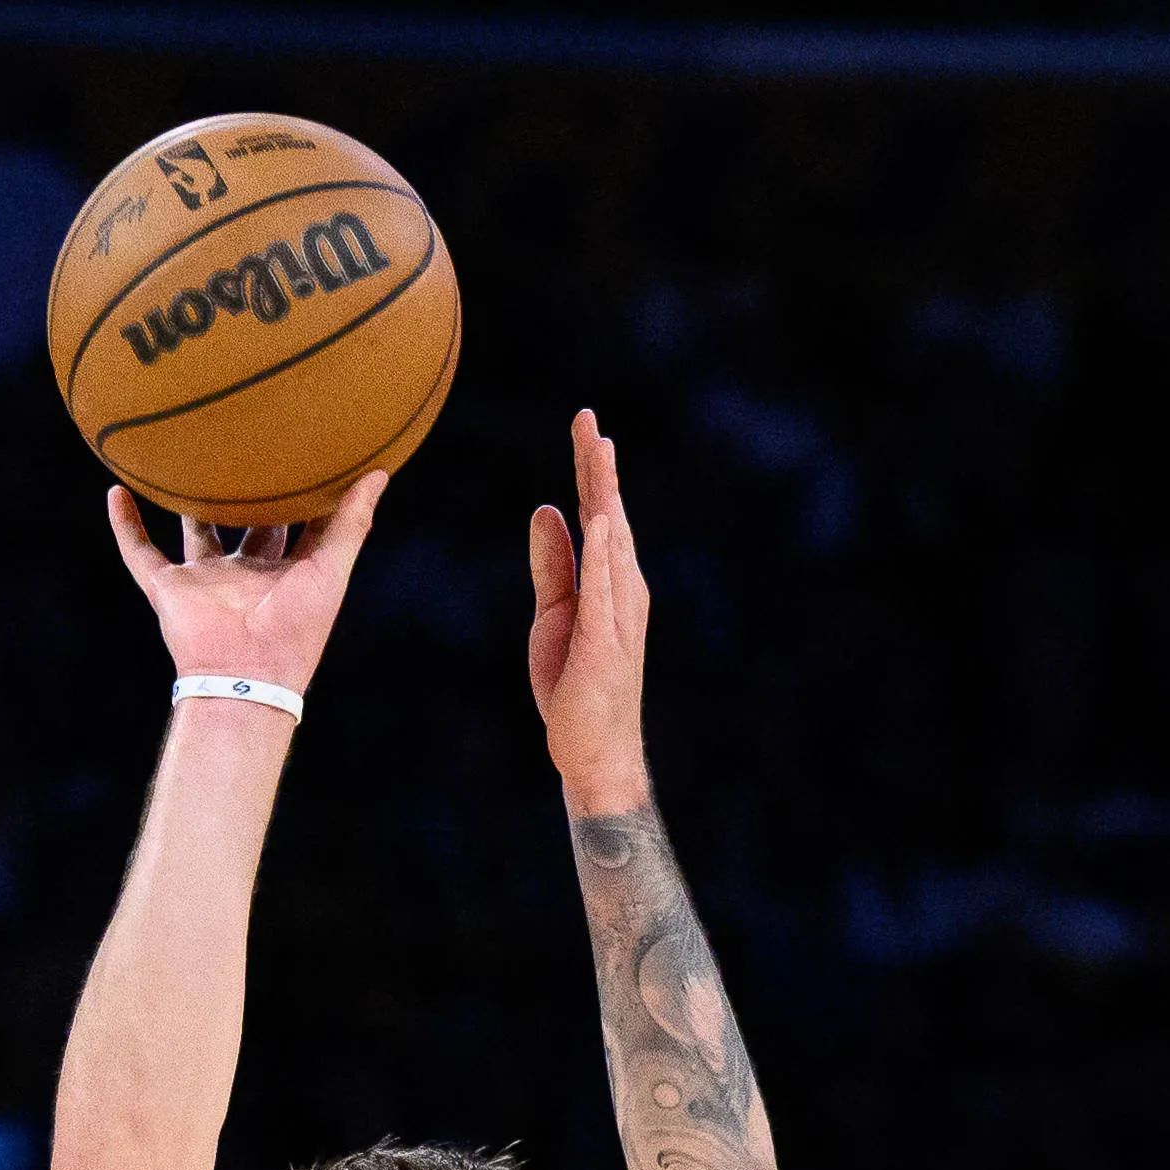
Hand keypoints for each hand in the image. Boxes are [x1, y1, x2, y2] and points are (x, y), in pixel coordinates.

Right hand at [107, 473, 379, 694]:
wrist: (246, 677)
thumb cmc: (296, 630)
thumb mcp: (331, 569)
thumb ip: (352, 523)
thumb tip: (380, 472)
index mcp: (282, 570)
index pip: (293, 521)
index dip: (299, 491)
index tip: (304, 449)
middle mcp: (241, 572)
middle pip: (243, 521)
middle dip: (246, 490)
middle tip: (247, 442)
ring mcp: (203, 580)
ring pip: (191, 530)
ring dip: (185, 501)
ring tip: (182, 458)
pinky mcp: (168, 588)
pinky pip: (139, 552)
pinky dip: (125, 525)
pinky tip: (115, 491)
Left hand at [522, 406, 654, 808]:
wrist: (591, 749)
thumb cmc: (574, 684)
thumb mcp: (553, 612)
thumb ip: (553, 562)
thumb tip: (547, 509)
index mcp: (608, 580)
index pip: (598, 513)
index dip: (589, 469)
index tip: (583, 424)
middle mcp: (622, 589)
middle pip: (610, 516)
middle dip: (598, 467)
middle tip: (588, 420)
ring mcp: (618, 616)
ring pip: (613, 545)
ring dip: (606, 497)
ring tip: (599, 453)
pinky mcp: (605, 645)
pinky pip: (604, 592)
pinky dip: (603, 555)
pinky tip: (599, 521)